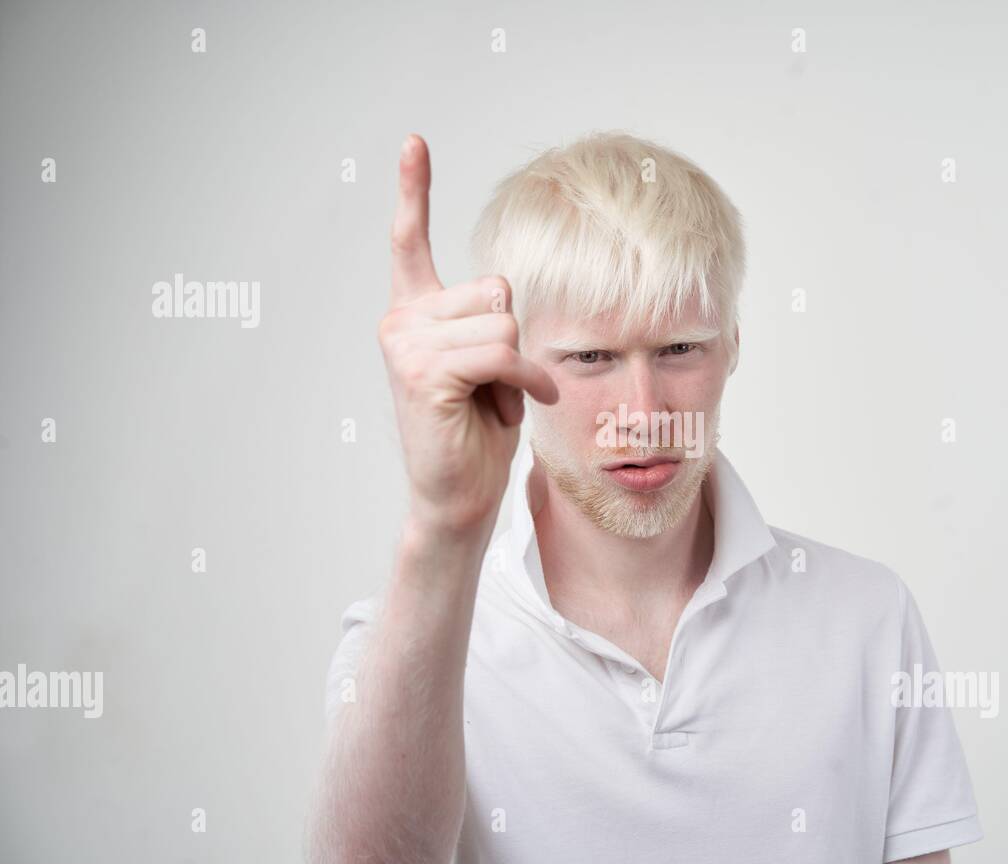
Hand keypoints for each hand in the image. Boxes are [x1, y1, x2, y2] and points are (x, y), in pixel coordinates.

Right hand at [377, 134, 558, 536]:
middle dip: (515, 341)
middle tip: (497, 387)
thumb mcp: (488, 363)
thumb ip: (487, 320)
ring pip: (503, 324)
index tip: (415, 142)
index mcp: (415, 312)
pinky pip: (501, 353)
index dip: (414, 190)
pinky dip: (524, 381)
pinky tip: (514, 407)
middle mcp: (401, 320)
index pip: (410, 240)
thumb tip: (504, 294)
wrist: (459, 495)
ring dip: (521, 369)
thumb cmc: (478, 431)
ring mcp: (405, 343)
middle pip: (496, 289)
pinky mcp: (423, 371)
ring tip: (500, 400)